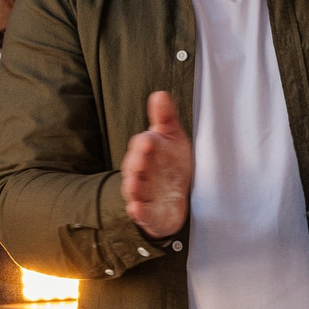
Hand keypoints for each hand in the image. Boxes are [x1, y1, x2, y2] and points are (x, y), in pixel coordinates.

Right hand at [121, 90, 191, 237]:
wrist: (175, 199)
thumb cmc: (171, 165)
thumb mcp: (173, 139)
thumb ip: (165, 119)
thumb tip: (160, 94)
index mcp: (145, 153)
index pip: (141, 146)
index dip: (145, 144)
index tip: (150, 140)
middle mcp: (140, 173)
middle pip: (134, 167)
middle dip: (137, 162)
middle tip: (142, 157)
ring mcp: (143, 194)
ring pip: (134, 190)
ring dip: (133, 187)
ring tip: (134, 183)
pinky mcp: (148, 214)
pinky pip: (141, 214)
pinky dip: (138, 211)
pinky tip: (136, 208)